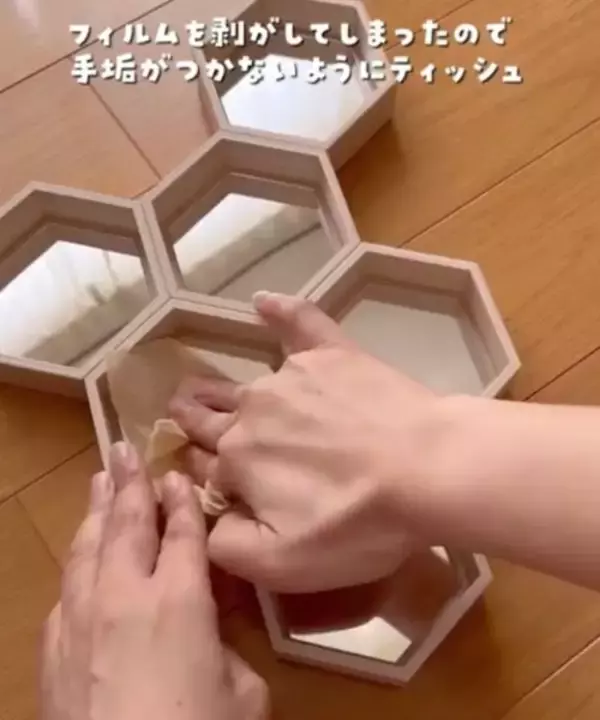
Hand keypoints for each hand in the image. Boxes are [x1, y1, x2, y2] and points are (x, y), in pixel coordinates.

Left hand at [40, 443, 268, 719]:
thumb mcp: (242, 696)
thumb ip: (227, 651)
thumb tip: (212, 638)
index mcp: (181, 599)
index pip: (183, 533)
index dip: (182, 500)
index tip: (176, 473)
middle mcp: (126, 594)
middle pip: (128, 523)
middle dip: (130, 482)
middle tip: (124, 449)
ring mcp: (81, 618)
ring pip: (89, 547)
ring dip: (98, 509)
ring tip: (101, 480)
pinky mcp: (53, 648)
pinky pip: (68, 586)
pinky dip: (79, 560)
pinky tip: (82, 556)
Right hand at [171, 293, 442, 593]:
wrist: (426, 470)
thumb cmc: (355, 523)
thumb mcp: (281, 562)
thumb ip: (226, 544)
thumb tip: (207, 517)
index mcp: (237, 459)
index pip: (202, 462)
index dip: (195, 468)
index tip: (191, 467)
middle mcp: (253, 411)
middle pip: (210, 415)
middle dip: (190, 417)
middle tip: (176, 410)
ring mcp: (292, 377)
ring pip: (243, 380)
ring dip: (217, 385)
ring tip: (198, 381)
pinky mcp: (333, 354)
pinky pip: (301, 323)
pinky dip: (280, 311)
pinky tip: (262, 301)